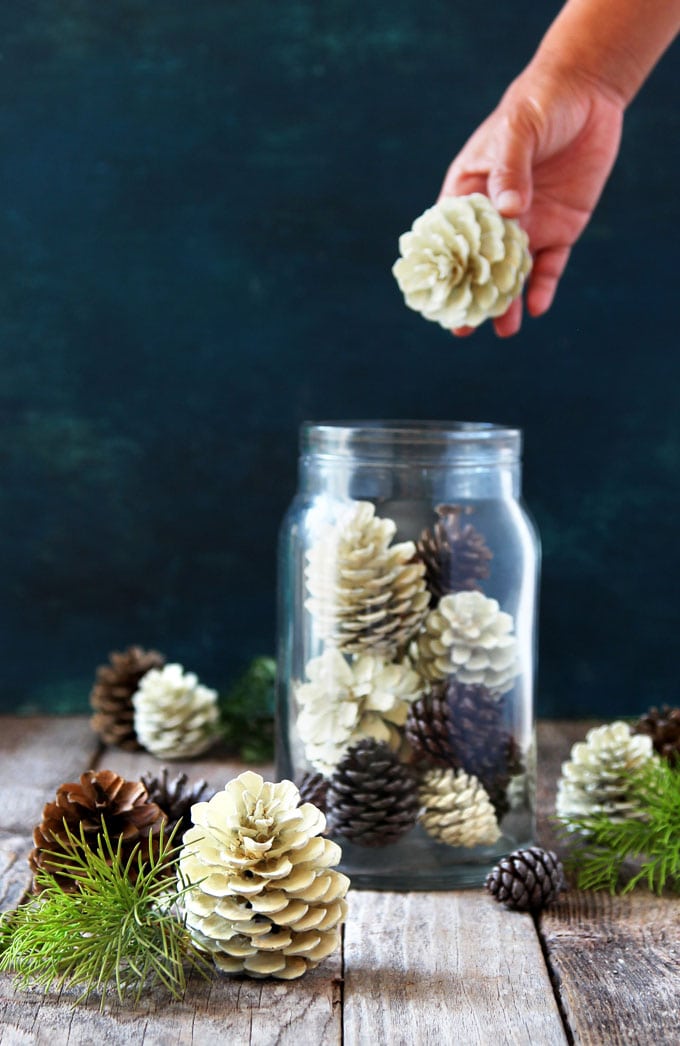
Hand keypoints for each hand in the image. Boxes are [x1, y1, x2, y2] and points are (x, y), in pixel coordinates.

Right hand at [440, 61, 623, 335]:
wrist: (586, 93)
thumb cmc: (537, 103)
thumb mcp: (517, 128)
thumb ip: (509, 169)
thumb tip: (508, 211)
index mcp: (470, 192)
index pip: (451, 236)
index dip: (442, 267)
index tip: (434, 297)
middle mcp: (496, 216)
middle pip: (479, 264)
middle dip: (472, 295)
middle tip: (463, 329)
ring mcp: (527, 225)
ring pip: (513, 272)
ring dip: (508, 301)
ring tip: (504, 330)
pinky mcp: (560, 230)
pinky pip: (550, 265)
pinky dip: (544, 286)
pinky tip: (537, 307)